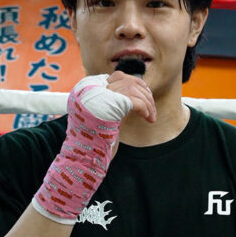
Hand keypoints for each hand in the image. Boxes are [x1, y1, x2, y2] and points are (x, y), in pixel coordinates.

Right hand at [31, 74, 136, 223]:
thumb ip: (115, 101)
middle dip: (144, 92)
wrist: (83, 159)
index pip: (117, 77)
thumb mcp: (105, 115)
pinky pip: (135, 100)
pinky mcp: (109, 106)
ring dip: (147, 102)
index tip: (146, 99)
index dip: (136, 85)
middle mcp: (90, 90)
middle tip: (151, 109)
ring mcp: (98, 96)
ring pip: (132, 88)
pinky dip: (146, 108)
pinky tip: (149, 119)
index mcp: (87, 90)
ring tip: (151, 116)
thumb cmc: (94, 142)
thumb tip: (137, 89)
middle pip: (126, 80)